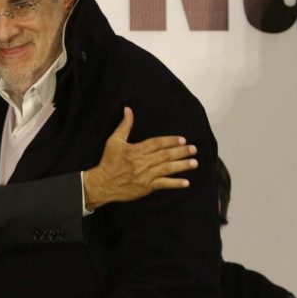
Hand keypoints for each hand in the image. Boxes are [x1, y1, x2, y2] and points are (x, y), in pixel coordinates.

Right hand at [83, 106, 197, 209]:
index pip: (157, 143)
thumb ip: (124, 126)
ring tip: (194, 162)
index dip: (170, 141)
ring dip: (182, 165)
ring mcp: (145, 175)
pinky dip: (175, 183)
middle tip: (193, 149)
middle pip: (165, 155)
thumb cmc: (108, 161)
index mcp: (135, 150)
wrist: (102, 184)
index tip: (182, 140)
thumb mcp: (114, 141)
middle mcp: (142, 162)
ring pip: (167, 168)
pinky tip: (186, 182)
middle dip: (181, 152)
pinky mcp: (146, 187)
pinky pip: (163, 184)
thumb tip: (128, 110)